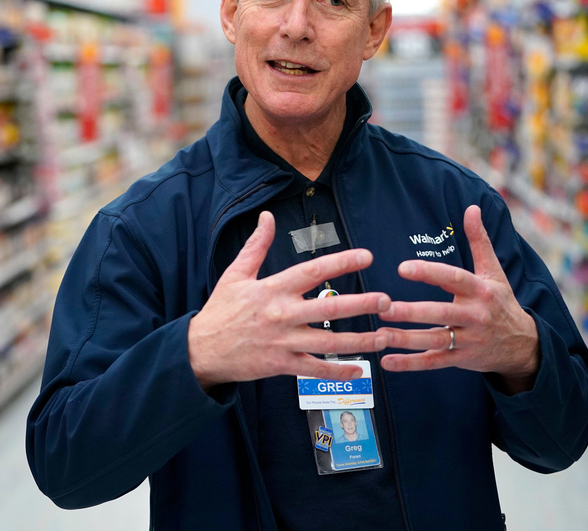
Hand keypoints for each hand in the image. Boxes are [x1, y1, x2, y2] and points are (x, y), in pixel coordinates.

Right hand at [189, 211, 390, 389]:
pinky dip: (337, 371)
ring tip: (384, 336)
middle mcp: (281, 314)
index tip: (366, 256)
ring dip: (360, 340)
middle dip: (362, 304)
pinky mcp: (281, 365)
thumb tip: (267, 216)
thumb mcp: (235, 274)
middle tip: (387, 300)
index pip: (312, 271)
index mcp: (272, 289)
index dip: (341, 262)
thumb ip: (256, 245)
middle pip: (329, 308)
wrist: (200, 349)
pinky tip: (359, 369)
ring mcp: (283, 342)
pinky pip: (314, 369)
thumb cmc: (220, 310)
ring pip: (328, 342)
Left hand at [377, 205, 538, 393]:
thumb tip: (471, 208)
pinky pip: (433, 362)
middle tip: (384, 306)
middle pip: (441, 313)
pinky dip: (410, 364)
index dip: (428, 273)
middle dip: (412, 311)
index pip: (453, 279)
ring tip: (379, 333)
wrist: (523, 345)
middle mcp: (475, 316)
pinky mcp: (461, 360)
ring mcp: (468, 340)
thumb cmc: (501, 302)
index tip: (403, 268)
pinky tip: (387, 361)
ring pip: (435, 340)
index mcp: (480, 291)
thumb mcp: (494, 271)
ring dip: (406, 339)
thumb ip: (479, 241)